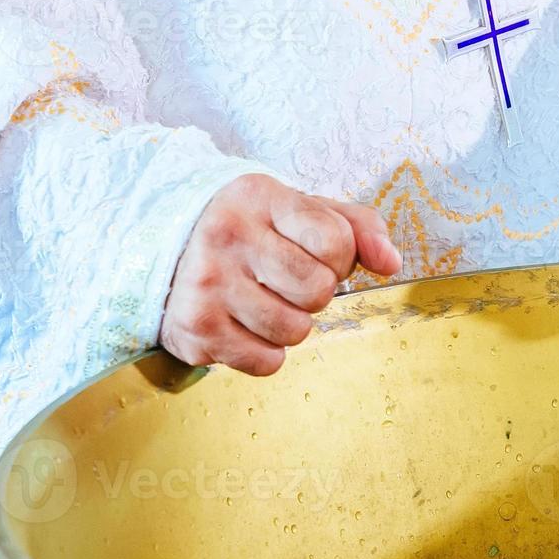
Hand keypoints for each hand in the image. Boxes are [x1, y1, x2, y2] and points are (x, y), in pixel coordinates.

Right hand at [160, 174, 401, 375]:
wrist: (167, 252)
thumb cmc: (253, 231)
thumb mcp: (302, 212)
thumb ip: (359, 227)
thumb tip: (392, 263)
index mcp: (259, 196)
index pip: (336, 241)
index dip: (339, 259)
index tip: (315, 254)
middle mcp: (226, 235)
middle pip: (318, 290)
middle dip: (314, 293)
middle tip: (286, 280)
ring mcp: (206, 283)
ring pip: (295, 331)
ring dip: (291, 324)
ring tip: (264, 301)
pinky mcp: (195, 328)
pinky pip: (267, 362)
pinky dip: (265, 352)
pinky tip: (244, 324)